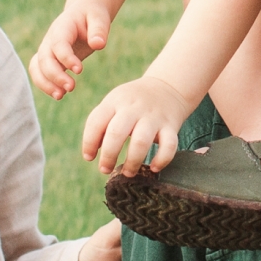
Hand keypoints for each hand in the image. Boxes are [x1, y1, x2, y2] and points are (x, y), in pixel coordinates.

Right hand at [31, 5, 110, 98]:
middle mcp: (50, 39)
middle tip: (71, 87)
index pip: (58, 44)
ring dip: (45, 83)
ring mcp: (47, 50)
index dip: (66, 58)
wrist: (83, 13)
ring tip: (60, 96)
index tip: (79, 70)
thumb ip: (99, 30)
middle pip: (44, 58)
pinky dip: (45, 85)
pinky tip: (60, 94)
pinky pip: (39, 73)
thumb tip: (98, 44)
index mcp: (62, 27)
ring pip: (36, 68)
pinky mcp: (49, 60)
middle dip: (55, 75)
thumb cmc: (92, 15)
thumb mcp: (99, 17)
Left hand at [79, 76, 196, 174]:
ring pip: (141, 141)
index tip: (89, 157)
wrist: (167, 87)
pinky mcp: (171, 126)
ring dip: (132, 161)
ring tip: (127, 173)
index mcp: (115, 101)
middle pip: (117, 132)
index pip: (96, 121)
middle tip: (105, 169)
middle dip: (108, 155)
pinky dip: (162, 159)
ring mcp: (154, 117)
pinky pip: (169, 145)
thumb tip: (91, 153)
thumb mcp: (114, 103)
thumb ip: (101, 124)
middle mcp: (134, 108)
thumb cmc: (133, 103)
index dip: (89, 143)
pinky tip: (154, 168)